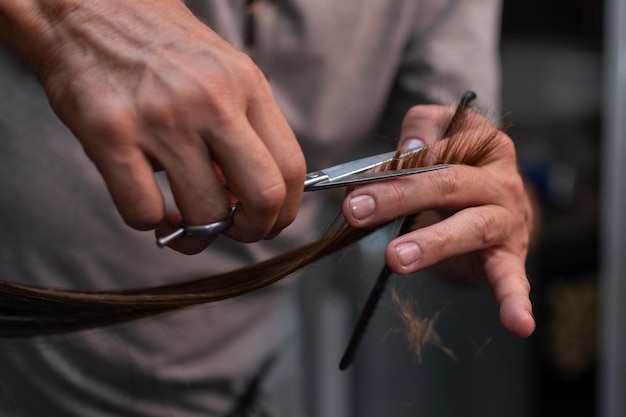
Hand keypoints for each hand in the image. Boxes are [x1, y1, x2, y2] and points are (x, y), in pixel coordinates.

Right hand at [2, 0, 304, 253]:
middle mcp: (212, 100)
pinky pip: (143, 211)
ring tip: (184, 225)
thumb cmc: (158, 46)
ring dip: (198, 236)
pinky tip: (147, 204)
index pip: (292, 167)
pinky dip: (150, 223)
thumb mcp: (221, 72)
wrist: (86, 7)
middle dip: (253, 231)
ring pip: (204, 213)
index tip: (267, 223)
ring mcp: (161, 118)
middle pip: (263, 196)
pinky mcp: (110, 133)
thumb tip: (249, 195)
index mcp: (246, 84)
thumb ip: (244, 127)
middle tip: (233, 232)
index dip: (285, 211)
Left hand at [342, 104, 535, 337]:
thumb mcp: (442, 140)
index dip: (397, 163)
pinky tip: (518, 324)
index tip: (358, 181)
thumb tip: (402, 151)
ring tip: (396, 258)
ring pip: (471, 228)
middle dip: (398, 196)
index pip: (437, 148)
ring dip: (432, 244)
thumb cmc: (461, 172)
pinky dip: (515, 301)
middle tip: (356, 210)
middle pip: (448, 184)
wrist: (501, 208)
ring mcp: (507, 220)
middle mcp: (500, 180)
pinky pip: (513, 279)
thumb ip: (419, 133)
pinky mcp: (510, 257)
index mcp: (482, 144)